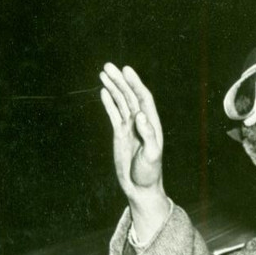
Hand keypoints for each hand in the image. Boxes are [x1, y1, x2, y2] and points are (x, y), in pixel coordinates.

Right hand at [99, 63, 168, 235]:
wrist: (140, 188)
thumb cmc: (149, 174)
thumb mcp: (151, 155)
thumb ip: (148, 135)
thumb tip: (140, 115)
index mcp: (151, 125)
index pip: (143, 99)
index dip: (135, 84)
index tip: (125, 70)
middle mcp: (141, 123)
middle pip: (130, 96)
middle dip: (120, 81)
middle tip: (108, 66)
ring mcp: (130, 127)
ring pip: (121, 102)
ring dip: (113, 87)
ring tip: (103, 73)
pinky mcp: (120, 134)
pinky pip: (114, 113)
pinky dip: (109, 102)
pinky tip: (104, 91)